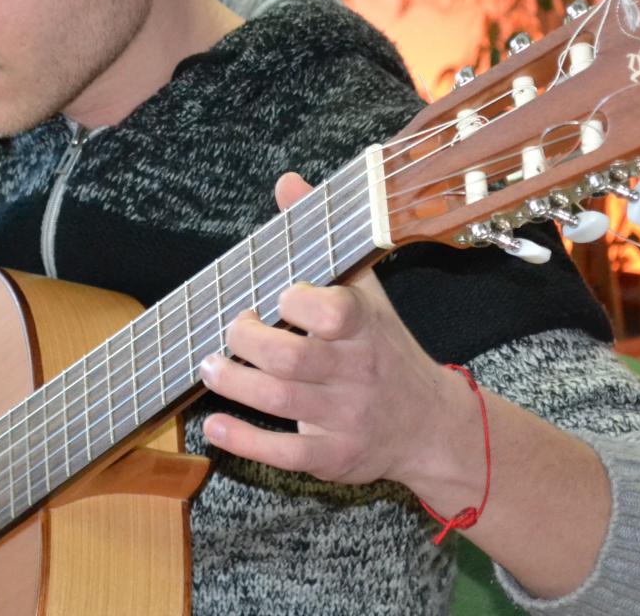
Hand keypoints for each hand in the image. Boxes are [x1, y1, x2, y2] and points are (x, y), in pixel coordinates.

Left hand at [197, 172, 472, 488]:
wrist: (430, 425)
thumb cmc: (384, 348)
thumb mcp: (365, 290)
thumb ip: (322, 238)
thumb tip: (288, 183)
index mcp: (366, 327)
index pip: (335, 313)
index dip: (299, 302)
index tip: (278, 295)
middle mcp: (357, 372)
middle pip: (292, 359)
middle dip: (247, 341)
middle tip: (231, 329)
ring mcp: (345, 418)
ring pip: (280, 403)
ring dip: (234, 383)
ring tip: (210, 366)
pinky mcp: (332, 457)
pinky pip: (282, 455)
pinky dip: (243, 440)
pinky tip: (216, 425)